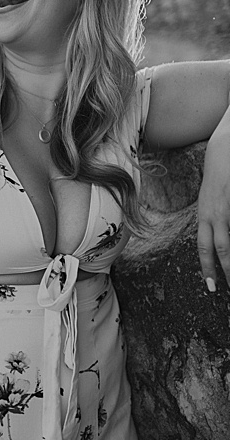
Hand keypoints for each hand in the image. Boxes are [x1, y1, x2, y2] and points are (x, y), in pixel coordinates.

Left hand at [198, 111, 228, 290]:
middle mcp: (217, 213)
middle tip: (233, 293)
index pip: (204, 247)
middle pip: (223, 250)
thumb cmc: (220, 172)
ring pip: (235, 242)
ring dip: (235, 262)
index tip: (212, 287)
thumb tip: (217, 239)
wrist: (227, 145)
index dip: (208, 269)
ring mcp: (232, 208)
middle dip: (229, 273)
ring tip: (237, 282)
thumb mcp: (210, 197)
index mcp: (205, 214)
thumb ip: (213, 218)